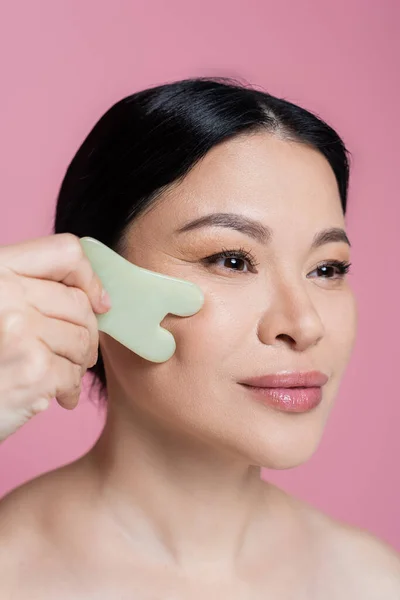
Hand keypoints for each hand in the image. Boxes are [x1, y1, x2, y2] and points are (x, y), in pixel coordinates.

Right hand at [0, 233, 110, 441]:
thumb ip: (30, 290)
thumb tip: (98, 300)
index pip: (66, 252)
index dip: (89, 277)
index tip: (97, 302)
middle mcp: (6, 295)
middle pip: (80, 304)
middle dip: (88, 333)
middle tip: (79, 353)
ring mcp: (20, 332)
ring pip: (82, 340)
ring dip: (78, 363)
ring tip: (60, 374)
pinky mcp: (33, 371)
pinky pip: (74, 374)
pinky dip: (69, 390)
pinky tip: (55, 397)